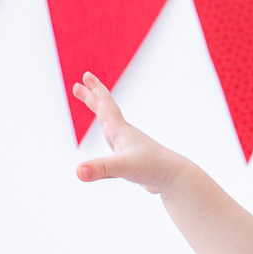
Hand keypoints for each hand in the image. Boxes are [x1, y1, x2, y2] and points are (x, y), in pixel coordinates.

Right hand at [74, 72, 182, 193]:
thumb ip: (100, 169)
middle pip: (104, 111)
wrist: (175, 178)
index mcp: (120, 131)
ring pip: (111, 127)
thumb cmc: (152, 168)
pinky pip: (116, 146)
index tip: (86, 75)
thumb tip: (79, 172)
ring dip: (101, 115)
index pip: (105, 105)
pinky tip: (112, 146)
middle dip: (91, 97)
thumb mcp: (122, 168)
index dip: (94, 91)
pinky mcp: (133, 160)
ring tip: (96, 110)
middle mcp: (124, 136)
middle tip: (78, 85)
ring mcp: (130, 147)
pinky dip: (110, 141)